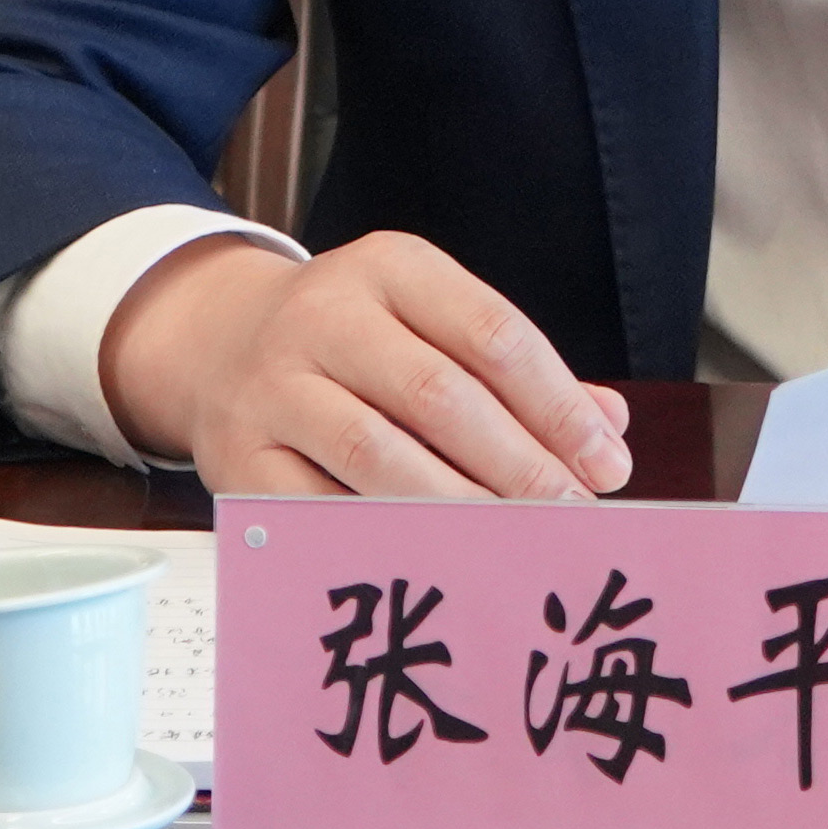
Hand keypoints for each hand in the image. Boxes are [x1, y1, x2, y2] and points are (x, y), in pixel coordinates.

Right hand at [97, 230, 632, 500]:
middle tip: (572, 516)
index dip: (558, 404)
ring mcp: (275, 385)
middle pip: (441, 396)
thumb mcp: (431, 321)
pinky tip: (434, 560)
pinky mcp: (237, 456)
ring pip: (379, 453)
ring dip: (459, 507)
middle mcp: (326, 314)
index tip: (606, 464)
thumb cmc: (359, 341)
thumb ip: (518, 371)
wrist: (219, 341)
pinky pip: (318, 509)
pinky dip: (381, 536)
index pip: (493, 333)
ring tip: (518, 544)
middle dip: (520, 465)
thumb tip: (608, 427)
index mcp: (392, 268)